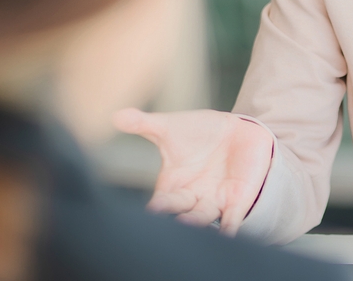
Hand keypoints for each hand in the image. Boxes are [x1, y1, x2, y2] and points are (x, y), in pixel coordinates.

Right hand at [113, 108, 273, 234]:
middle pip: (179, 209)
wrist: (237, 130)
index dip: (156, 207)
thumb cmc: (199, 132)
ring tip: (188, 222)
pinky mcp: (236, 201)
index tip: (152, 208)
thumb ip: (143, 124)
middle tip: (165, 212)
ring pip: (203, 217)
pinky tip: (227, 237)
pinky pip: (232, 220)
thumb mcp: (169, 127)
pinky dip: (229, 229)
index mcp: (172, 184)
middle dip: (173, 211)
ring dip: (197, 222)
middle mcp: (191, 197)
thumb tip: (115, 115)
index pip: (160, 201)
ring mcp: (214, 202)